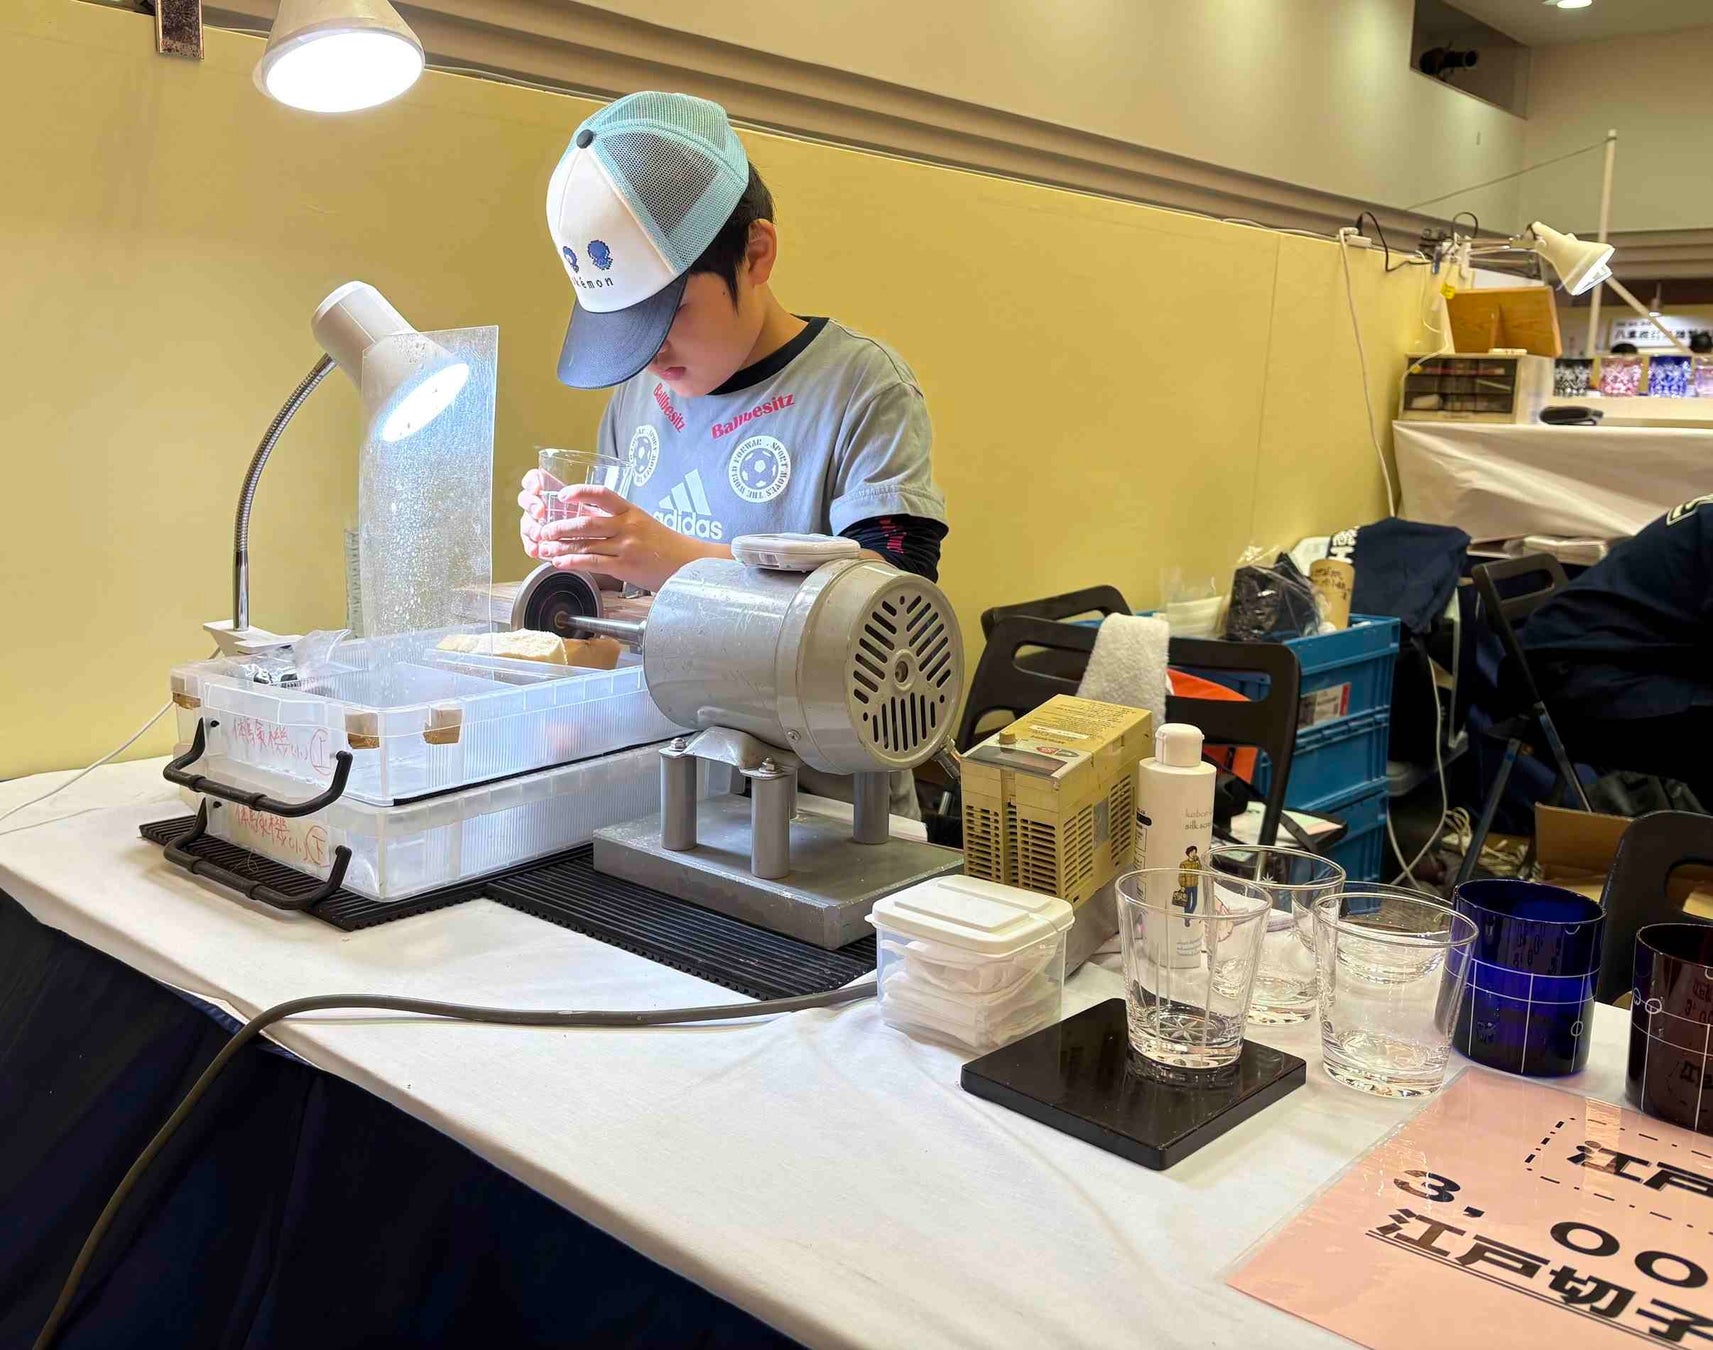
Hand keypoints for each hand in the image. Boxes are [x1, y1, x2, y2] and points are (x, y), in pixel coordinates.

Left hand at [518, 477, 724, 590]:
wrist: (688, 564)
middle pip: (588, 522)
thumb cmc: (665, 545)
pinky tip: (560, 563)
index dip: (580, 493)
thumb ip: (619, 521)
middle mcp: (627, 526)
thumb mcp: (643, 524)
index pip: (603, 495)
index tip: (562, 495)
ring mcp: (626, 546)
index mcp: (631, 511)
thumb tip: (589, 521)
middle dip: (561, 526)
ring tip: (544, 548)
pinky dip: (573, 562)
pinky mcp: (626, 566)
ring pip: (587, 543)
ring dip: (561, 546)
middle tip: (544, 529)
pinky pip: (594, 562)